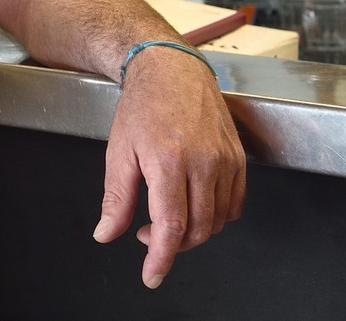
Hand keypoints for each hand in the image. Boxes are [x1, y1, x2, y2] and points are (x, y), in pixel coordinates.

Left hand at [92, 46, 244, 288]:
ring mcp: (226, 161)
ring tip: (165, 217)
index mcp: (168, 161)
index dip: (161, 258)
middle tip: (145, 235)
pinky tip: (193, 205)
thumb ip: (116, 198)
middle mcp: (204, 163)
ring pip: (217, 221)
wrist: (172, 70)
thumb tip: (106, 234)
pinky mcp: (239, 159)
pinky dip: (215, 216)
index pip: (171, 226)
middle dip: (172, 245)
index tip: (152, 276)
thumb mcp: (118, 151)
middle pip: (198, 229)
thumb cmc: (142, 107)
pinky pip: (234, 205)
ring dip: (192, 232)